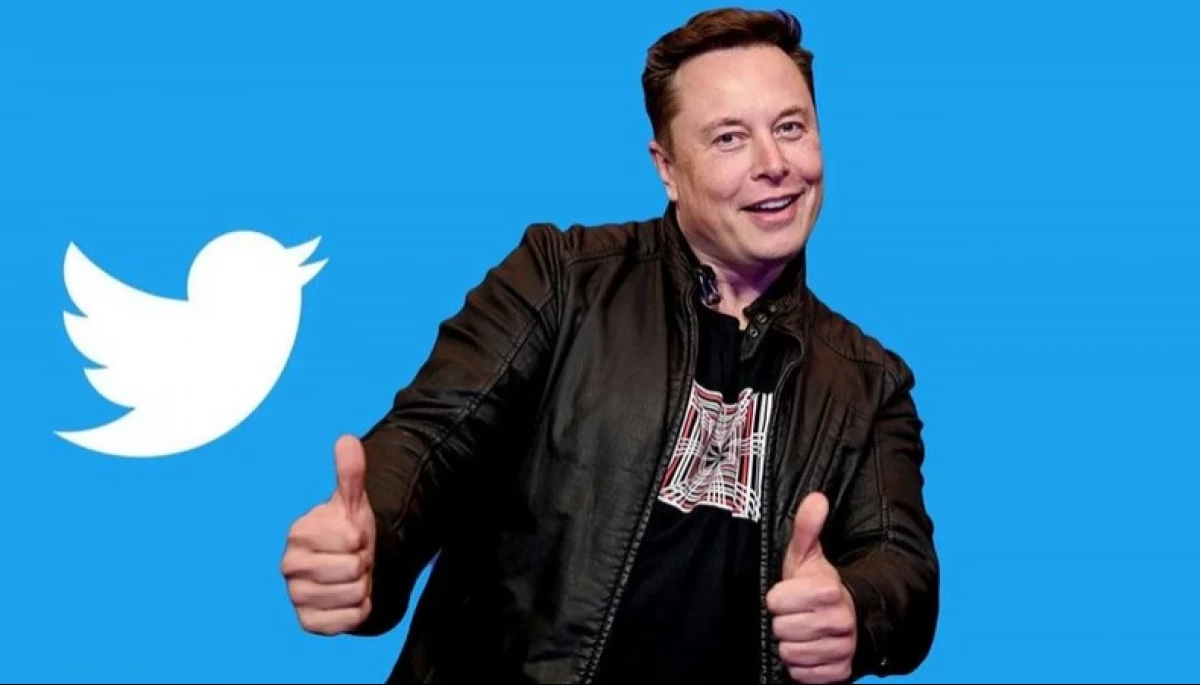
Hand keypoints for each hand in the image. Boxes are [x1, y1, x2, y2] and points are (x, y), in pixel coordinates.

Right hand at [282, 435, 375, 634]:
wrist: (348, 567)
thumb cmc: (347, 532)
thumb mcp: (352, 503)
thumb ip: (350, 473)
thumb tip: (347, 440)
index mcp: (299, 533)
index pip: (351, 540)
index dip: (362, 538)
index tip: (352, 537)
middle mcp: (289, 566)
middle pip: (354, 569)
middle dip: (363, 563)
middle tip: (353, 559)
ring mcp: (296, 596)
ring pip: (355, 594)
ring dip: (363, 586)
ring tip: (351, 577)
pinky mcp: (308, 622)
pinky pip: (351, 619)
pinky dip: (360, 610)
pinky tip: (349, 598)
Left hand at [766, 491, 856, 682]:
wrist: (849, 617)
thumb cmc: (818, 586)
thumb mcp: (808, 556)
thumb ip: (807, 527)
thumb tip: (816, 497)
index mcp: (829, 590)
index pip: (776, 602)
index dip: (777, 598)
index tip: (787, 594)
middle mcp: (840, 620)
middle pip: (781, 629)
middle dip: (783, 622)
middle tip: (794, 614)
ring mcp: (842, 649)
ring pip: (790, 654)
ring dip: (790, 644)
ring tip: (801, 631)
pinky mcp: (840, 672)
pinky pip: (803, 675)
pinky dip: (801, 666)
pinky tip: (808, 650)